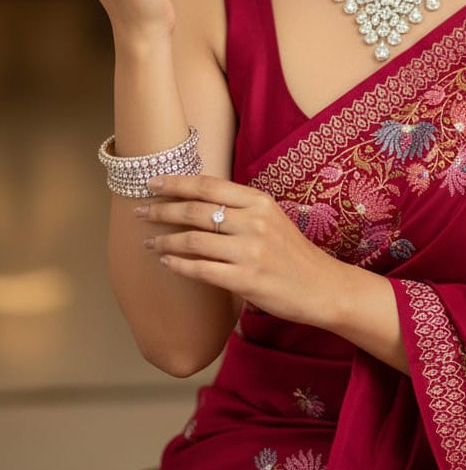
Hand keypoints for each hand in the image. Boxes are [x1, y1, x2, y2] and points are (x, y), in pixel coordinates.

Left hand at [136, 174, 346, 327]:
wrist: (322, 287)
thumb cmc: (291, 254)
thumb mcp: (271, 219)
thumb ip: (239, 208)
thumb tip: (196, 200)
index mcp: (259, 201)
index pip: (208, 185)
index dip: (176, 182)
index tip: (152, 182)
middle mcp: (254, 222)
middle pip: (196, 210)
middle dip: (162, 210)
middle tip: (140, 212)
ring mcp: (251, 251)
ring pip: (193, 240)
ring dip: (165, 240)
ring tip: (149, 242)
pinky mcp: (247, 280)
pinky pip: (201, 270)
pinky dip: (178, 265)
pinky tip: (166, 263)